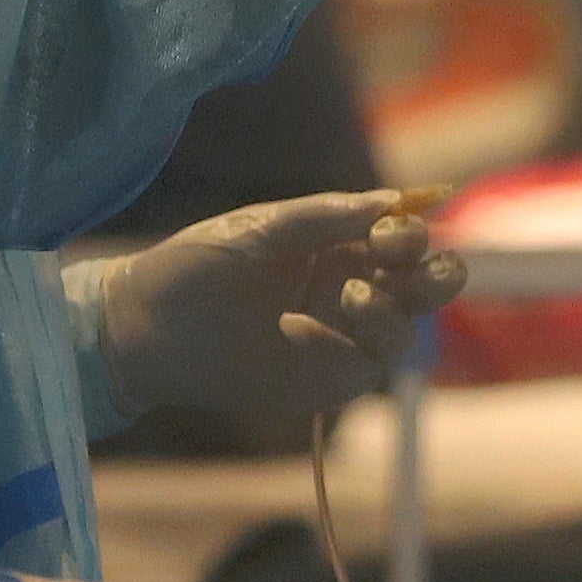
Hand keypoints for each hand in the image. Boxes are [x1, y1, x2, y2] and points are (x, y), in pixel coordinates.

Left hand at [78, 193, 465, 436]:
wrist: (145, 328)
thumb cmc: (195, 266)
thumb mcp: (261, 229)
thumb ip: (327, 216)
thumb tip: (395, 201)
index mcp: (339, 244)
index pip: (404, 237)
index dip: (412, 232)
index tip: (393, 230)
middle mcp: (350, 288)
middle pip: (427, 286)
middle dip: (436, 274)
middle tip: (411, 264)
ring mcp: (341, 337)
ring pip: (404, 331)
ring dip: (390, 311)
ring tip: (349, 295)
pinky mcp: (324, 380)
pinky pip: (363, 366)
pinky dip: (343, 345)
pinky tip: (295, 328)